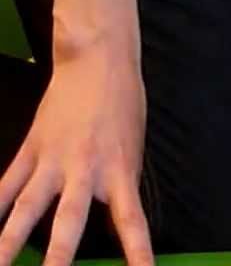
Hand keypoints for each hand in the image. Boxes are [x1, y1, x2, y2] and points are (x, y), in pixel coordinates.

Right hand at [0, 33, 152, 265]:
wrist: (97, 64)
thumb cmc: (124, 106)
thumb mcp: (134, 148)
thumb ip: (120, 185)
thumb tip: (110, 218)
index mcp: (121, 172)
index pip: (131, 223)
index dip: (137, 254)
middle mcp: (85, 172)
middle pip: (68, 223)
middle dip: (57, 259)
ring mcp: (52, 162)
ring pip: (24, 210)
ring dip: (7, 244)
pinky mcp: (29, 151)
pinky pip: (6, 187)